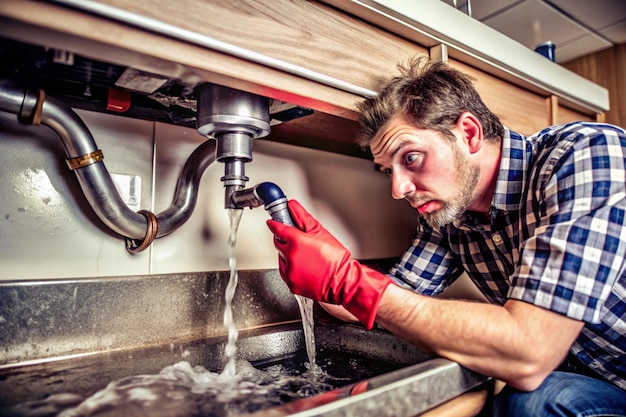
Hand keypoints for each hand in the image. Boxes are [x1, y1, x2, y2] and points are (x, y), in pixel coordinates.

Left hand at [266, 200, 392, 328]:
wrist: (342, 281)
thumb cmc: (335, 259)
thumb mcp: (321, 232)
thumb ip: (303, 217)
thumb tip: (293, 206)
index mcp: (296, 242)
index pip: (279, 229)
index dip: (276, 224)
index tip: (273, 223)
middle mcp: (290, 257)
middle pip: (278, 244)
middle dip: (285, 241)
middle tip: (299, 242)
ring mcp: (290, 272)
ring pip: (281, 259)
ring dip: (288, 256)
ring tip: (306, 258)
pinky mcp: (291, 284)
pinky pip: (285, 273)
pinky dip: (291, 269)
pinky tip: (304, 267)